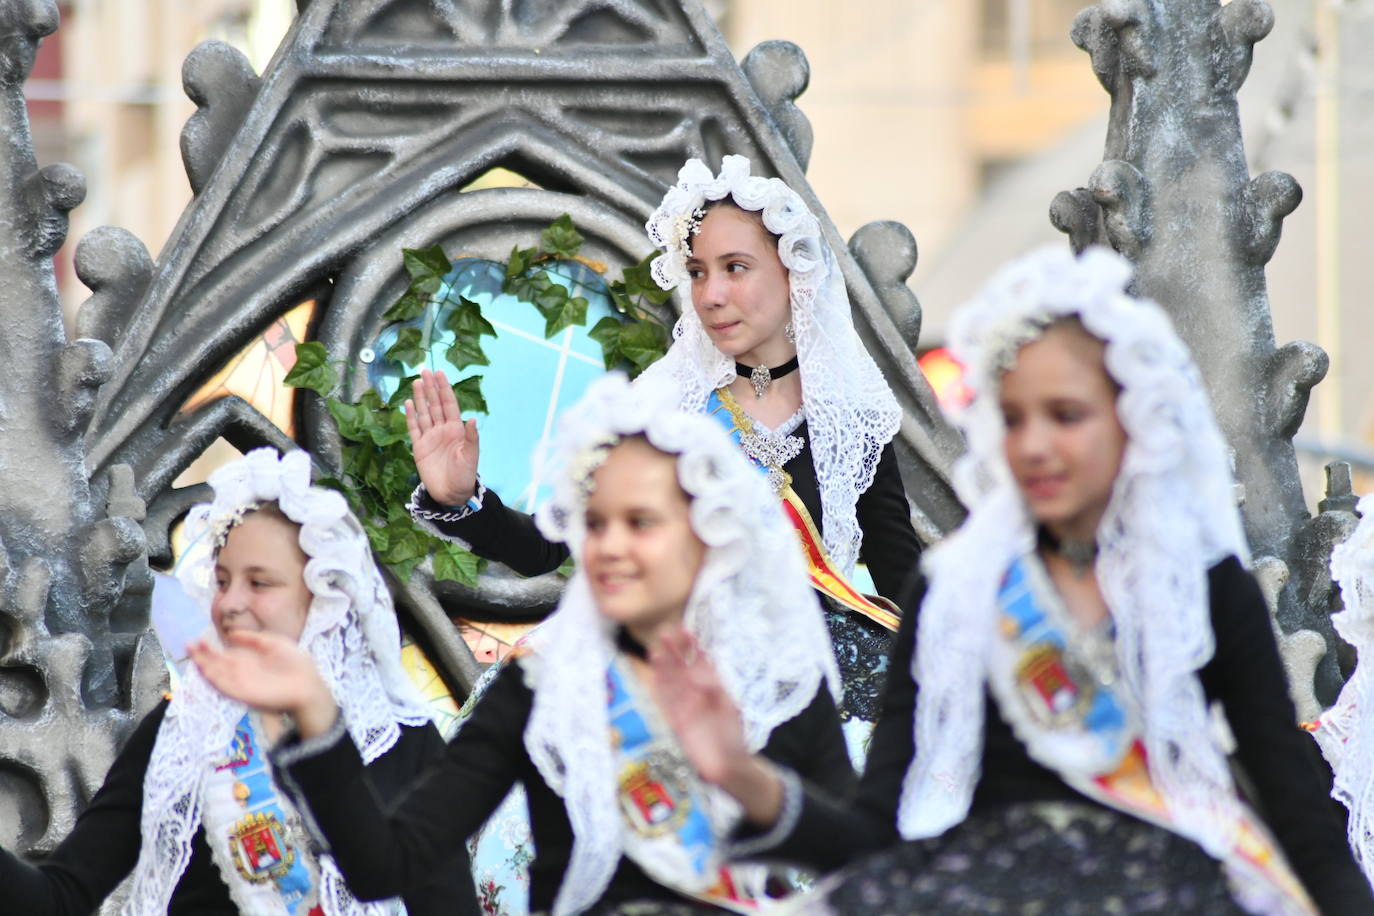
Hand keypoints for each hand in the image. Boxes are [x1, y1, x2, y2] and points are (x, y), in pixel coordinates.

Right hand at [188, 631, 338, 737]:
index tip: (198, 638)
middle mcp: (241, 673)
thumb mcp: (273, 643)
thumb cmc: (295, 664)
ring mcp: (240, 684)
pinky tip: (204, 667)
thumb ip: (253, 639)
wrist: (308, 684)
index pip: (223, 655)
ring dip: (203, 665)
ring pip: (216, 674)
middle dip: (202, 655)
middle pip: (216, 664)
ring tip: (192, 652)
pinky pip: (223, 686)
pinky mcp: (242, 694)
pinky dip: (213, 678)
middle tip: (189, 643)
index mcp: (248, 662)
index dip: (209, 648)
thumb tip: (231, 634)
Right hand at [405, 368, 479, 505]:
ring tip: (417, 382)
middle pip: (435, 405)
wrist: (451, 494)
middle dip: (431, 388)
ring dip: (420, 398)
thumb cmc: (465, 475)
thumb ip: (471, 438)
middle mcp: (442, 430)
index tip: (440, 373)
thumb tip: (472, 419)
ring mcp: (430, 437)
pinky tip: (409, 403)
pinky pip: (414, 428)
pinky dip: (411, 416)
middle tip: (425, 370)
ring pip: (424, 413)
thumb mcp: (471, 456)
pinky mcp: (419, 447)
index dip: (444, 389)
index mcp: (456, 430)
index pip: (449, 404)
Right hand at [650, 627, 783, 826]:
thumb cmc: (733, 735)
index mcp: (711, 686)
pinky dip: (660, 687)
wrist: (728, 765)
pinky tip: (654, 674)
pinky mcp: (676, 720)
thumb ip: (714, 688)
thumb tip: (698, 671)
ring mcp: (684, 705)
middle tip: (664, 632)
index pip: (699, 661)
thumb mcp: (729, 707)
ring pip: (671, 681)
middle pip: (681, 667)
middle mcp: (695, 692)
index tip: (685, 630)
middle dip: (674, 650)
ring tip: (656, 649)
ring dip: (664, 666)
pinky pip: (666, 701)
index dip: (692, 646)